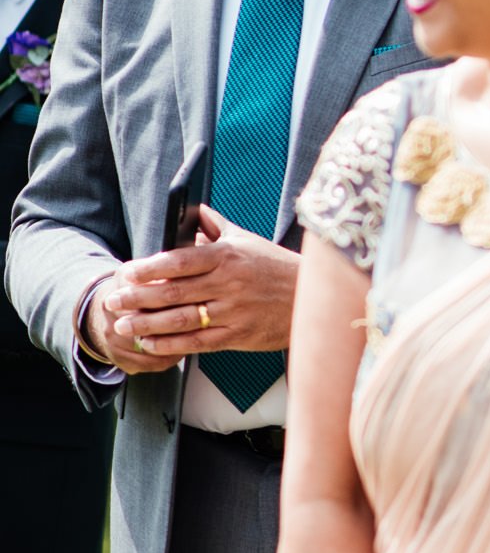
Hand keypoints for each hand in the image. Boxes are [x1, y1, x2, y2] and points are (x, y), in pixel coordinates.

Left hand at [102, 206, 301, 359]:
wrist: (312, 298)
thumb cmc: (277, 267)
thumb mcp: (249, 241)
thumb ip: (216, 226)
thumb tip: (192, 207)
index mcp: (227, 256)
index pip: (179, 260)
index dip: (148, 268)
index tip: (126, 273)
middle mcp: (228, 283)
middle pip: (173, 292)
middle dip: (137, 298)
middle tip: (113, 300)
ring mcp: (233, 311)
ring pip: (180, 319)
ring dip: (146, 324)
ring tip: (123, 325)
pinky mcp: (238, 335)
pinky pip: (197, 342)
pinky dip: (170, 344)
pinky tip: (150, 343)